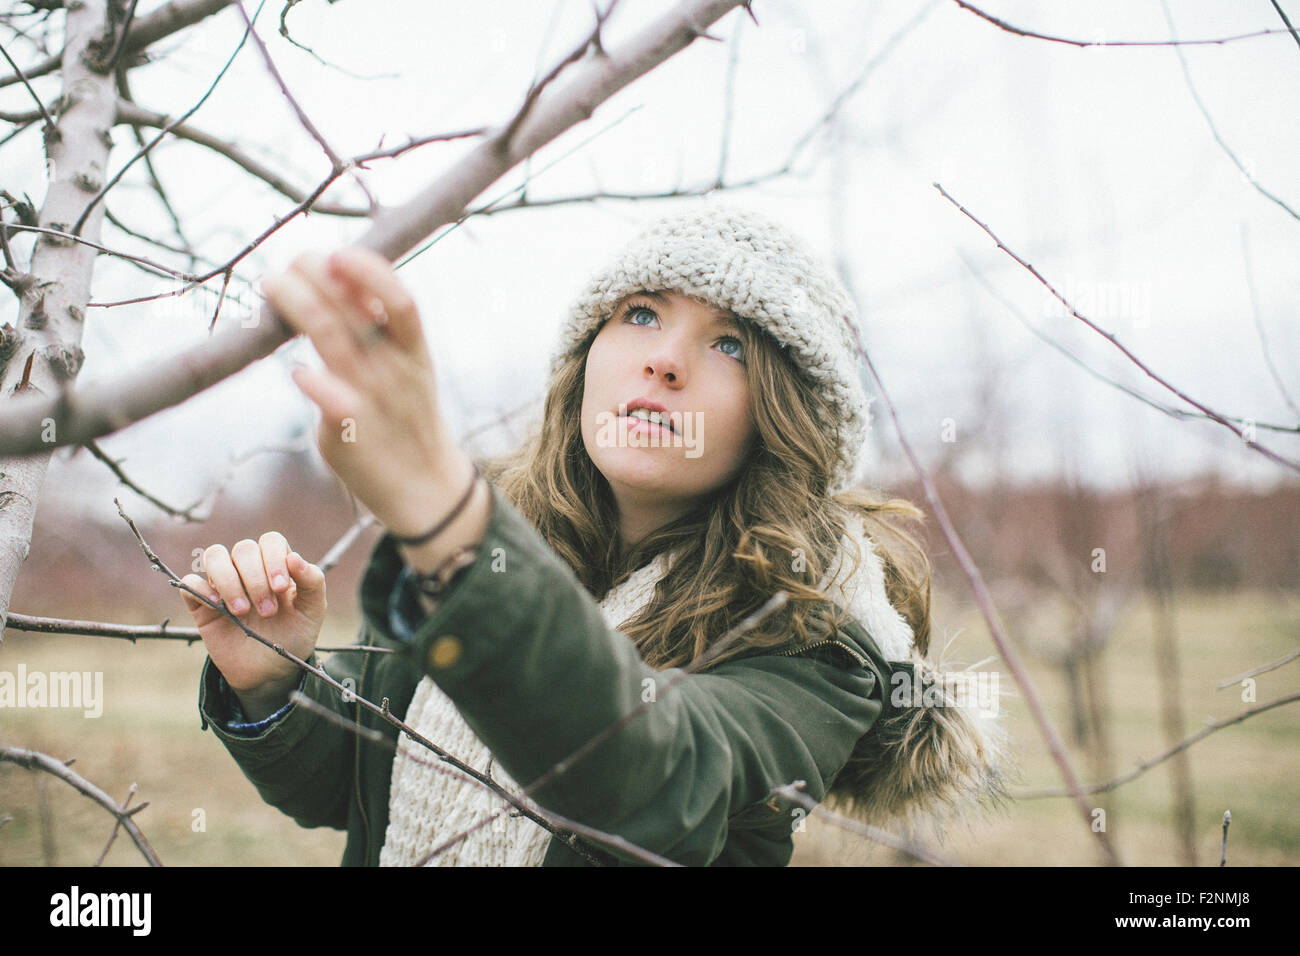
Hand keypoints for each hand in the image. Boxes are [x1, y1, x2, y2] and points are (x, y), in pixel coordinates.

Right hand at [181, 533, 325, 718]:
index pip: (270, 541)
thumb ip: (313, 582)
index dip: (274, 558)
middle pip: (244, 549)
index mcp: (276, 565)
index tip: (281, 588)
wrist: (270, 672)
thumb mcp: (312, 611)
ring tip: (242, 611)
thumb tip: (295, 557)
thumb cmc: (293, 636)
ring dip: (228, 580)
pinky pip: (190, 583)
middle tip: (268, 611)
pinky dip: (201, 589)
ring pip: (215, 556)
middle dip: (256, 579)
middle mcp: (248, 569)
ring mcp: (224, 584)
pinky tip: (217, 607)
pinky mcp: (202, 604)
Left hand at [261, 247, 469, 536]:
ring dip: (297, 306)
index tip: (337, 254)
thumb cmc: (404, 416)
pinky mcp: (350, 432)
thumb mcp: (407, 367)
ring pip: (332, 340)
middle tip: (288, 262)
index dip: (369, 271)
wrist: (424, 486)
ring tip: (270, 284)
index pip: (400, 299)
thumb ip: (375, 329)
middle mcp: (394, 370)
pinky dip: (313, 381)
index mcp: (414, 350)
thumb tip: (334, 274)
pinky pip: (330, 400)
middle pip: (353, 310)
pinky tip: (297, 372)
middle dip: (315, 276)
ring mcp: (373, 400)